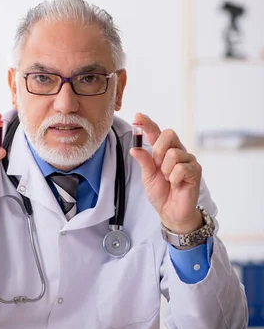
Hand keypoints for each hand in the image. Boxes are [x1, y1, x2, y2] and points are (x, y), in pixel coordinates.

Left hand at [130, 113, 202, 233]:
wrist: (171, 212)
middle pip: (169, 134)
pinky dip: (174, 178)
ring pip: (173, 153)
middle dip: (158, 150)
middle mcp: (177, 151)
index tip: (137, 117)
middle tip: (158, 166)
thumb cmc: (161, 193)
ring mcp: (188, 159)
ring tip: (169, 179)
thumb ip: (144, 161)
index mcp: (163, 150)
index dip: (147, 123)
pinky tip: (176, 184)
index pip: (156, 132)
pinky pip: (181, 167)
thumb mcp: (147, 176)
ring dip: (166, 169)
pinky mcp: (195, 170)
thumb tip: (134, 148)